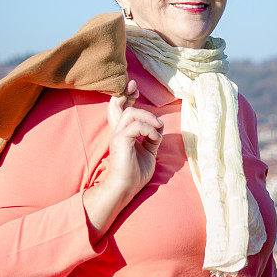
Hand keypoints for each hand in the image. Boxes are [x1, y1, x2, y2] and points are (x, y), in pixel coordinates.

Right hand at [102, 79, 163, 196]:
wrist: (126, 188)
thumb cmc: (136, 172)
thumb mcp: (149, 150)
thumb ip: (152, 137)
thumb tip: (159, 126)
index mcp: (123, 132)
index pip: (121, 109)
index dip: (126, 96)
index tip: (134, 88)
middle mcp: (118, 131)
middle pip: (117, 105)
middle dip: (127, 94)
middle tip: (135, 88)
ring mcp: (117, 136)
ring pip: (131, 114)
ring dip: (149, 117)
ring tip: (158, 127)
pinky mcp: (120, 142)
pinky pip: (135, 127)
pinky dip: (149, 130)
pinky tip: (155, 138)